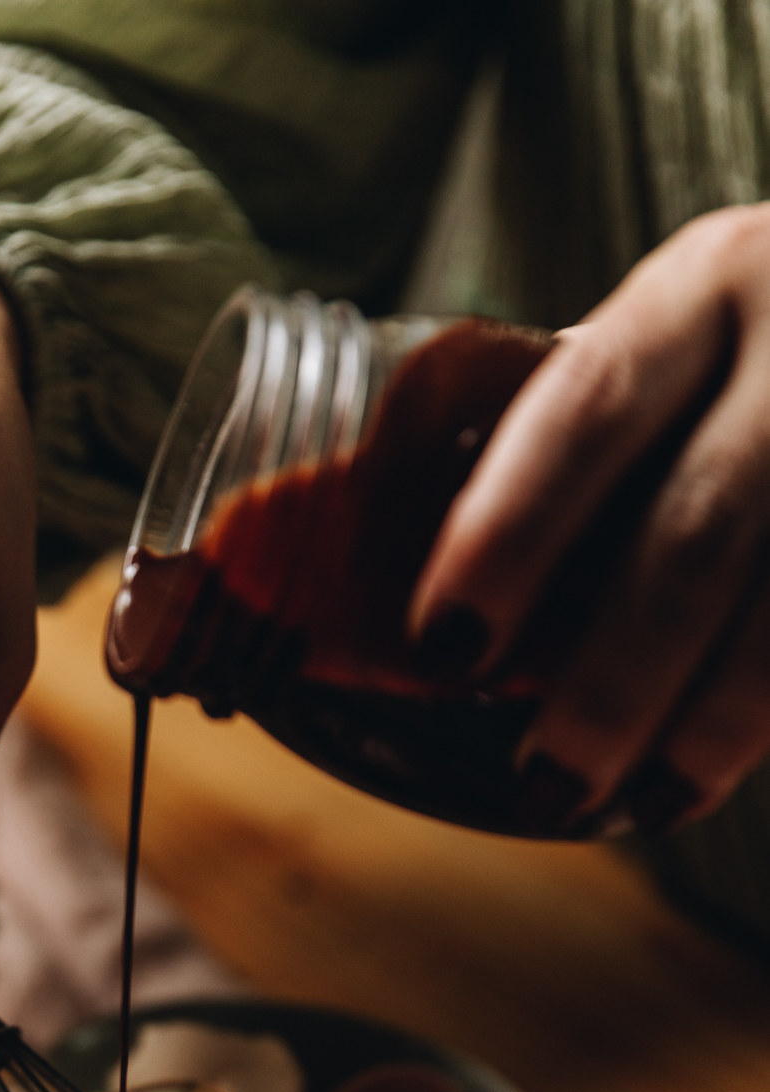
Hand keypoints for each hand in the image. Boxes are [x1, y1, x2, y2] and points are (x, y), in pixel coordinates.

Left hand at [409, 204, 769, 830]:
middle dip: (612, 673)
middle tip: (541, 781)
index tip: (440, 647)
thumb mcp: (673, 352)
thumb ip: (570, 451)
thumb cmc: (750, 360)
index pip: (587, 403)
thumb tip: (361, 604)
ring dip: (709, 719)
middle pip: (697, 527)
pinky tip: (709, 778)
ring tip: (635, 805)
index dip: (509, 531)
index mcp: (699, 287)